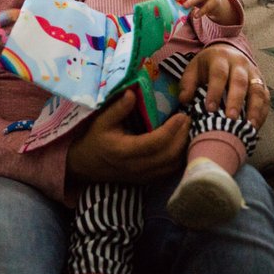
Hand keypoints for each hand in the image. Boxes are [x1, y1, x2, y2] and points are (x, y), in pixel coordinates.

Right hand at [67, 90, 189, 183]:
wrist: (85, 165)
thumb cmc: (94, 140)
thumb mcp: (101, 121)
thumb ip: (117, 108)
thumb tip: (132, 93)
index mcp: (124, 151)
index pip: (155, 143)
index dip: (172, 130)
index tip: (181, 115)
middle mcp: (136, 167)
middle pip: (168, 155)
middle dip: (182, 137)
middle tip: (188, 119)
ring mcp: (142, 176)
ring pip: (171, 165)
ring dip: (183, 148)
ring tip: (187, 129)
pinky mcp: (147, 180)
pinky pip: (169, 171)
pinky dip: (179, 158)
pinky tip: (181, 144)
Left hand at [178, 44, 269, 126]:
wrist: (228, 51)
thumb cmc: (208, 65)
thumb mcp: (194, 68)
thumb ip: (187, 83)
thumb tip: (184, 100)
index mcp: (220, 58)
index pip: (219, 74)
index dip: (215, 91)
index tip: (210, 109)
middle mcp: (239, 64)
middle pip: (240, 82)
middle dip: (236, 101)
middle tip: (231, 118)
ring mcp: (253, 73)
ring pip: (257, 89)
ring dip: (254, 108)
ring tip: (249, 126)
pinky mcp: (262, 82)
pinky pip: (266, 97)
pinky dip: (263, 112)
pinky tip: (256, 126)